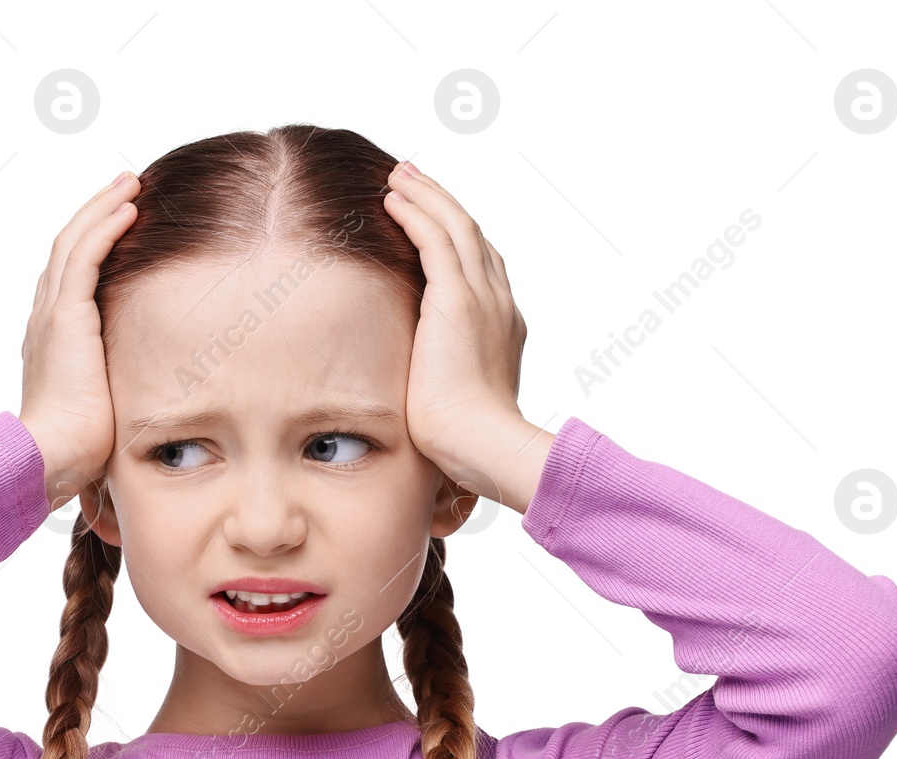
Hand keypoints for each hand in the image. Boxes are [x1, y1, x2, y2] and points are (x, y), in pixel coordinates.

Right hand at [18, 171, 141, 508]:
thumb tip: (157, 401)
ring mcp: (52, 313)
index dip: (93, 245)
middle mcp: (46, 318)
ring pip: (75, 241)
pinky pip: (84, 255)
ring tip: (130, 183)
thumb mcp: (106, 407)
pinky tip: (128, 208)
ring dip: (103, 208)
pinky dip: (105, 226)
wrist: (52, 456)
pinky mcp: (65, 315)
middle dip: (97, 214)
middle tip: (126, 187)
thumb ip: (121, 389)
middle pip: (69, 248)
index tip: (120, 225)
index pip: (71, 278)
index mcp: (53, 338)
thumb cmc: (80, 448)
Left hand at [382, 162, 551, 513]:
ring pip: (455, 227)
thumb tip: (421, 391)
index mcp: (502, 325)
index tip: (432, 219)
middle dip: (442, 204)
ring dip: (426, 197)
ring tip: (399, 176)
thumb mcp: (454, 400)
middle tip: (412, 180)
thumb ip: (443, 380)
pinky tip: (394, 199)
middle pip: (472, 236)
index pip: (481, 266)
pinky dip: (417, 214)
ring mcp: (482, 298)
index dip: (456, 237)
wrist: (479, 444)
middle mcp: (499, 303)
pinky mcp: (458, 300)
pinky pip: (437, 240)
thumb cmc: (464, 440)